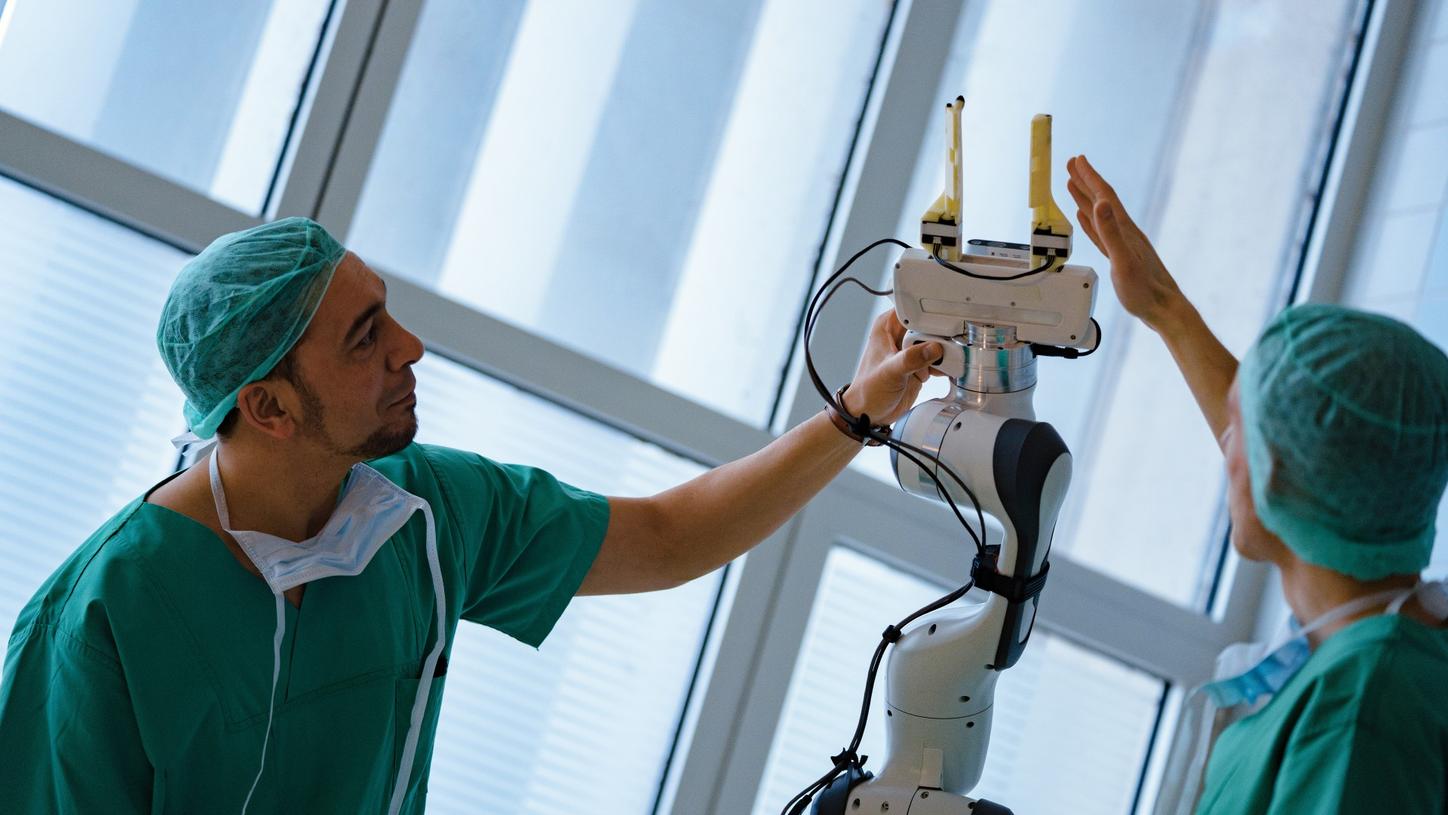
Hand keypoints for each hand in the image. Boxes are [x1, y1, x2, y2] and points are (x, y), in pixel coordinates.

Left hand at [841, 310, 945, 425]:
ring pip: (937, 342)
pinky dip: (946, 364)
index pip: (913, 311)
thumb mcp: (889, 372)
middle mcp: (900, 335)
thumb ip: (911, 359)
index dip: (929, 315)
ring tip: (949, 361)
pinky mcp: (920, 364)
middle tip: (948, 347)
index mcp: (888, 327)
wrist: (871, 413)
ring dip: (946, 352)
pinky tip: (949, 369)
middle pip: (929, 326)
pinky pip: (939, 359)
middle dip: (941, 337)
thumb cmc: (868, 390)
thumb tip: (933, 348)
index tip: (944, 324)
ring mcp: (911, 350)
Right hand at [1066, 155, 1184, 330]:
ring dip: (1086, 197)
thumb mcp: (1123, 261)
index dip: (1090, 176)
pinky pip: (1101, 231)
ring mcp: (1122, 242)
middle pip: (1101, 199)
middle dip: (1086, 180)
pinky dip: (1091, 221)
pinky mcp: (1120, 254)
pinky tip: (1086, 217)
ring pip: (1100, 213)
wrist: (1162, 308)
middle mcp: (1124, 231)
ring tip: (1073, 184)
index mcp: (1124, 229)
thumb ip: (1110, 233)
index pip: (1104, 196)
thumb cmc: (1145, 290)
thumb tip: (1099, 204)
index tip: (1077, 160)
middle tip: (1072, 163)